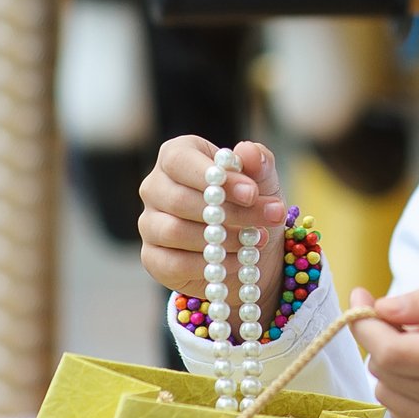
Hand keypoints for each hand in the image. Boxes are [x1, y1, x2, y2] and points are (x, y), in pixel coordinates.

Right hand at [138, 137, 285, 313]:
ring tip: (254, 242)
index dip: (214, 177)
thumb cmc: (248, 201)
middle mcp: (155, 187)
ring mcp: (149, 223)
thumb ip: (258, 161)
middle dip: (230, 212)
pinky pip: (174, 263)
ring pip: (175, 232)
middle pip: (179, 199)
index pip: (180, 160)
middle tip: (269, 219)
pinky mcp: (153, 258)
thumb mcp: (261, 178)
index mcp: (176, 156)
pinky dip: (209, 265)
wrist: (247, 246)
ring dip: (221, 240)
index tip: (252, 193)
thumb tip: (247, 152)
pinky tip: (237, 262)